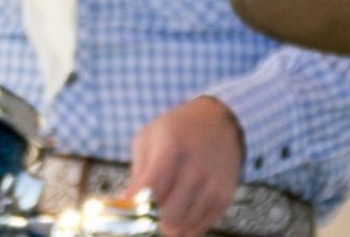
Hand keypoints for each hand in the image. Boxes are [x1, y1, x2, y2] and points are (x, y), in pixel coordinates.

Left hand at [129, 95, 244, 236]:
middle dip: (149, 219)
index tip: (126, 208)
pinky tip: (176, 213)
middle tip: (143, 211)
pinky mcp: (224, 200)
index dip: (135, 205)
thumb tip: (126, 204)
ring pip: (182, 227)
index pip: (151, 190)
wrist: (218, 123)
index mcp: (171, 149)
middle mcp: (196, 171)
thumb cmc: (175, 130)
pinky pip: (199, 229)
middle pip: (167, 216)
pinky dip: (182, 227)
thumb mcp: (147, 138)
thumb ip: (137, 173)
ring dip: (165, 226)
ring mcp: (213, 188)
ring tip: (159, 210)